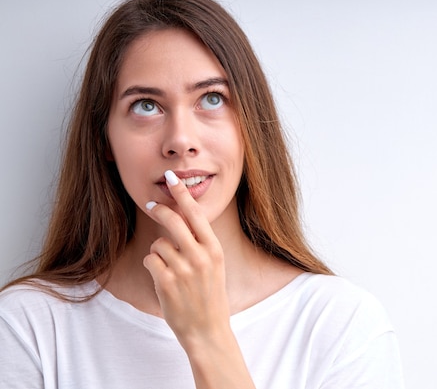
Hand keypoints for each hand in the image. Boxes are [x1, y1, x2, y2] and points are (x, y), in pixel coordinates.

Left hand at [143, 170, 229, 351]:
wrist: (208, 330)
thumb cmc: (210, 295)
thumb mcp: (214, 265)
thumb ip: (200, 243)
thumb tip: (179, 217)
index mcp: (214, 249)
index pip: (196, 213)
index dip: (182, 193)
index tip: (171, 178)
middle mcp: (201, 256)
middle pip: (173, 220)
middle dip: (159, 209)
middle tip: (150, 205)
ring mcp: (183, 269)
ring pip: (158, 243)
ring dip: (158, 251)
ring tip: (168, 266)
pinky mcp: (167, 282)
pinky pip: (150, 259)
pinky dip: (152, 265)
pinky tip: (162, 277)